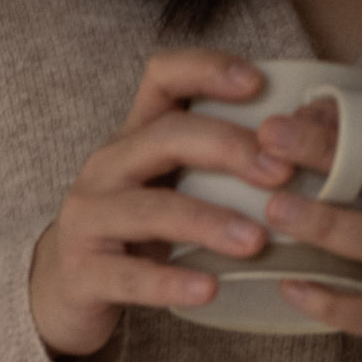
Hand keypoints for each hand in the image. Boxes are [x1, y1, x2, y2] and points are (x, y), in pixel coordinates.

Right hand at [29, 51, 293, 361]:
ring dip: (209, 222)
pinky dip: (172, 282)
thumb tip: (300, 145)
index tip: (258, 84)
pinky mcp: (83, 274)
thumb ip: (211, 164)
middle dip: (229, 148)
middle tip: (280, 174)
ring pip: (152, 210)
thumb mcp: (165, 185)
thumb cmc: (132, 234)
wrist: (62, 292)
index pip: (163, 77)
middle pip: (166, 136)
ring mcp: (89, 220)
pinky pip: (131, 277)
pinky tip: (210, 289)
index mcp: (133, 137)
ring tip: (256, 241)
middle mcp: (106, 167)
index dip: (208, 70)